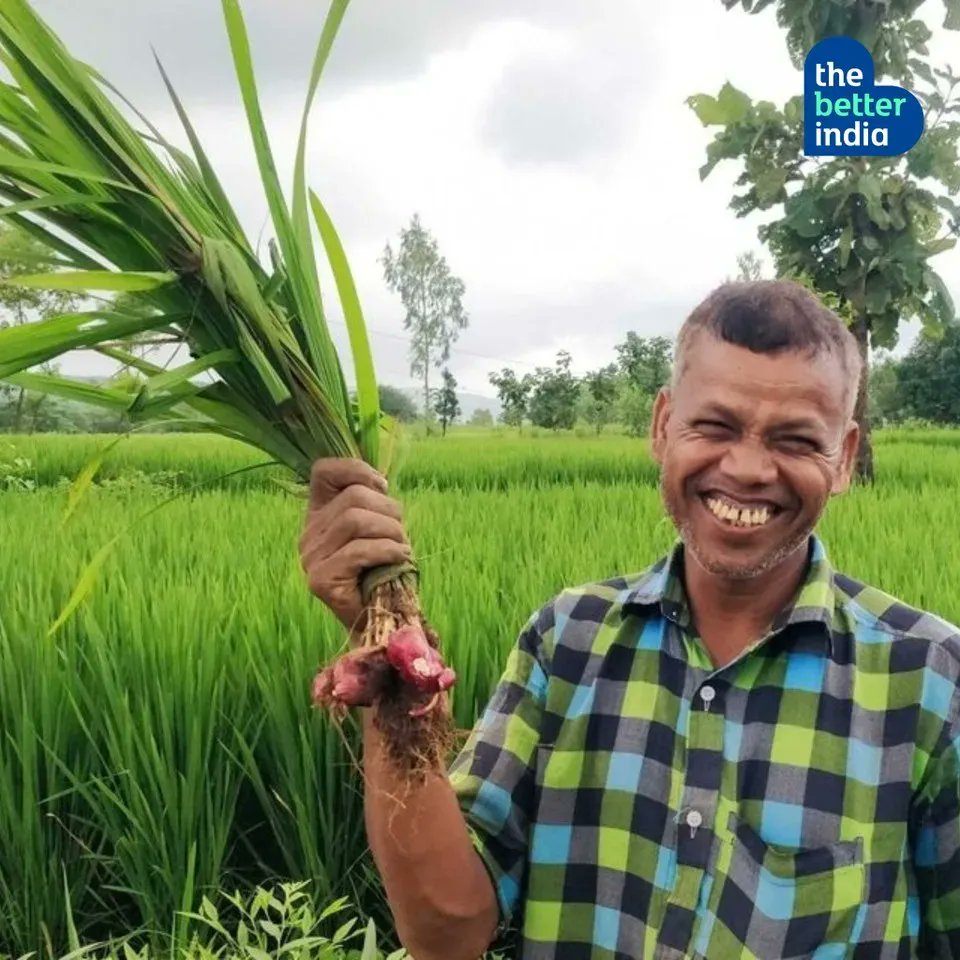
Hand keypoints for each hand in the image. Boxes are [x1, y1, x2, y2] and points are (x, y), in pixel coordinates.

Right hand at [299, 459, 411, 633]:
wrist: (381, 622)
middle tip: (401, 532)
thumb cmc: (383, 571)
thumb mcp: (379, 530)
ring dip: (391, 531)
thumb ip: (374, 504)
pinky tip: (399, 558)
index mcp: (318, 514)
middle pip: (351, 497)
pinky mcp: (320, 580)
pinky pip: (358, 550)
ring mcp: (311, 558)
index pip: (323, 471)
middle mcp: (308, 534)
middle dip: (388, 510)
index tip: (383, 488)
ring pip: (355, 520)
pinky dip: (387, 550)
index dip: (357, 470)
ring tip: (402, 547)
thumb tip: (382, 481)